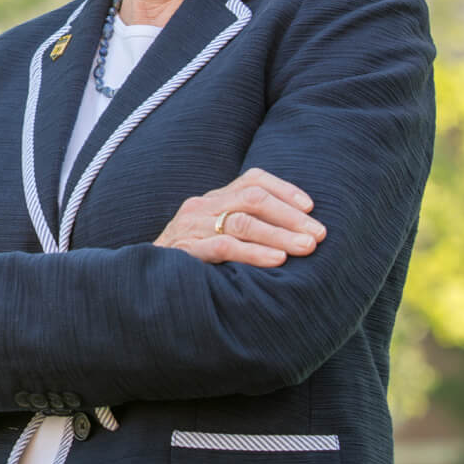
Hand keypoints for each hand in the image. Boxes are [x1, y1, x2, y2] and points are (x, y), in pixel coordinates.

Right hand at [153, 168, 325, 266]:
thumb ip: (246, 229)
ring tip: (307, 248)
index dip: (285, 190)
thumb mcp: (216, 237)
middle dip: (291, 216)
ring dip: (280, 235)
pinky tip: (277, 261)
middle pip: (253, 198)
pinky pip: (224, 247)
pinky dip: (254, 252)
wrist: (144, 283)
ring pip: (242, 221)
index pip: (253, 180)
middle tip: (319, 235)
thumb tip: (299, 234)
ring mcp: (191, 227)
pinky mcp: (185, 251)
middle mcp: (201, 206)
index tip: (311, 208)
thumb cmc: (192, 263)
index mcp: (213, 199)